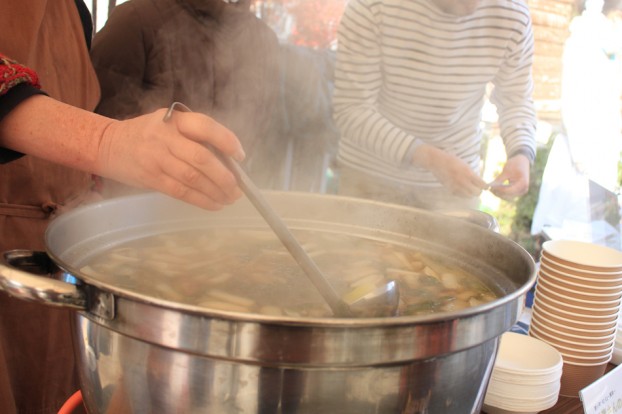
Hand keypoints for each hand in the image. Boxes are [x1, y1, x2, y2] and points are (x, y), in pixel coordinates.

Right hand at [97, 108, 244, 209]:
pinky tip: (214, 204)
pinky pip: (181, 192)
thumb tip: (228, 160)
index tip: (239, 155)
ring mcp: (157, 158)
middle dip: (224, 176)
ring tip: (230, 198)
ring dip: (216, 191)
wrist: (108, 145)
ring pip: (193, 178)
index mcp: (174, 119)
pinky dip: (201, 200)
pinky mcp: (151, 178)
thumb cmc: (147, 134)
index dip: (226, 140)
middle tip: (237, 188)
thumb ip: (194, 136)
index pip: (205, 126)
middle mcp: (165, 137)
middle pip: (201, 158)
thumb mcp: (169, 124)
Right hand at [412, 144, 486, 197]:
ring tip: (469, 188)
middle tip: (477, 187)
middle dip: (478, 190)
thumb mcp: (465, 165)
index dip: (485, 186)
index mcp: (468, 173)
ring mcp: (456, 187)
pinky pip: (461, 196)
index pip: (482, 185)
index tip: (485, 185)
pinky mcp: (450, 190)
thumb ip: (472, 175)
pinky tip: (461, 188)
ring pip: (469, 196)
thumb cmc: (452, 161)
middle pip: (477, 193)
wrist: (436, 162)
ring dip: (471, 193)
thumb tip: (481, 184)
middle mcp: (463, 181)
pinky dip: (463, 193)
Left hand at [488, 154, 529, 200]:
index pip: (508, 190)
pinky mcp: (517, 192)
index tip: (490, 187)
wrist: (522, 161)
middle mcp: (523, 190)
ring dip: (498, 194)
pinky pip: (507, 195)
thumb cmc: (515, 164)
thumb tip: (489, 186)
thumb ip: (499, 180)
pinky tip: (494, 188)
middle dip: (497, 193)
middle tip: (488, 188)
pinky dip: (500, 192)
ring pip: (507, 197)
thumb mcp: (506, 171)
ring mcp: (520, 192)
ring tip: (490, 188)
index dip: (498, 189)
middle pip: (508, 196)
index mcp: (523, 183)